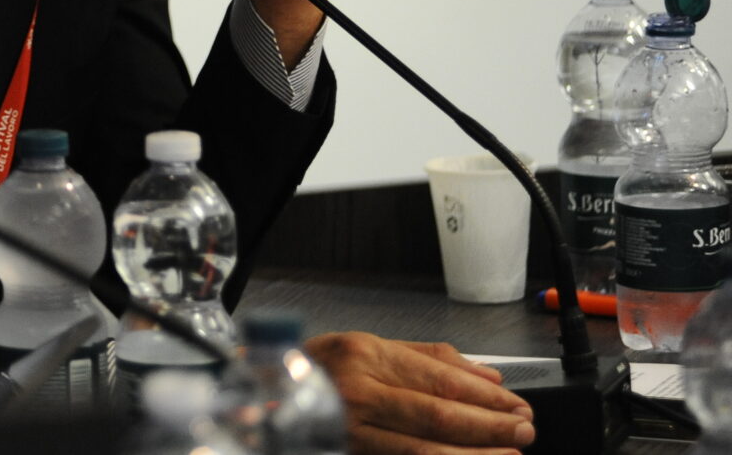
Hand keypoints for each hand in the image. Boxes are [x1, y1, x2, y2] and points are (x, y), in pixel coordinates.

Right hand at [306, 333, 534, 454]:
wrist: (265, 396)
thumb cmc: (318, 369)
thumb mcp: (366, 346)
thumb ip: (427, 358)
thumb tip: (487, 377)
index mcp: (364, 354)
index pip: (438, 378)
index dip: (484, 396)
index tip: (516, 404)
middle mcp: (356, 391)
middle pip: (437, 415)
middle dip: (489, 425)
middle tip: (524, 430)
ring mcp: (351, 429)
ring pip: (424, 450)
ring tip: (509, 454)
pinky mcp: (352, 453)